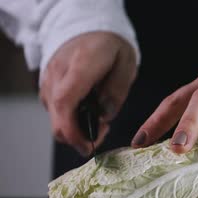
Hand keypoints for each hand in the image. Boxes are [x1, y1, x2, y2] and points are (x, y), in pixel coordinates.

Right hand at [40, 31, 136, 155]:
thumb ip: (117, 90)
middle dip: (80, 137)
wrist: (88, 28)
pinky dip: (72, 121)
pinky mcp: (47, 89)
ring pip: (56, 120)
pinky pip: (57, 114)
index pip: (65, 101)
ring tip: (101, 119)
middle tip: (104, 132)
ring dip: (78, 130)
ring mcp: (48, 82)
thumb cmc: (110, 46)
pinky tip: (89, 113)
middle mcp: (57, 75)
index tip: (89, 144)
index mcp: (79, 65)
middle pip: (57, 119)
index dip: (74, 129)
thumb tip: (105, 116)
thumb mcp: (126, 63)